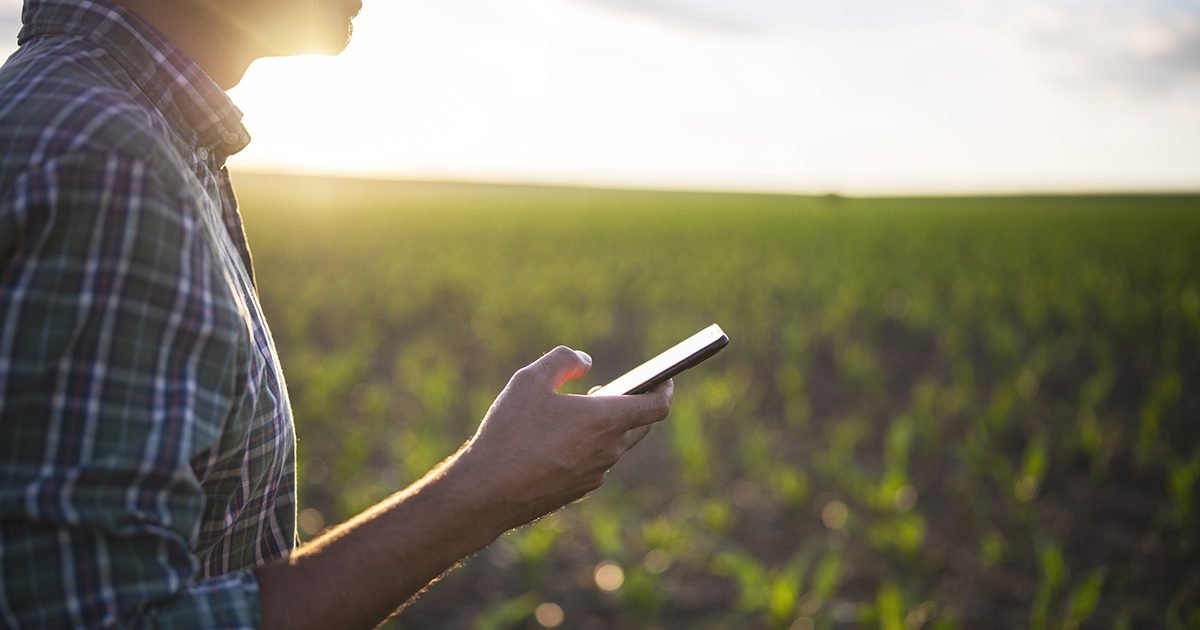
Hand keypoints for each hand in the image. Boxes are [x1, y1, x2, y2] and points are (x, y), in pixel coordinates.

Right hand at [457, 346, 673, 531]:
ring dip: (607, 427)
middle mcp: (609, 450)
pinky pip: (595, 463)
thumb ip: (563, 360)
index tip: (664, 378)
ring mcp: (595, 474)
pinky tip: (562, 439)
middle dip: (633, 405)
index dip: (665, 389)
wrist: (487, 492)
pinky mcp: (578, 491)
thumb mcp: (530, 379)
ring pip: (614, 445)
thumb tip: (585, 361)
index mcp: (606, 420)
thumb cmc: (510, 432)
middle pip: (639, 426)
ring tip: (581, 410)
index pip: (656, 406)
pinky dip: (589, 446)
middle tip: (613, 389)